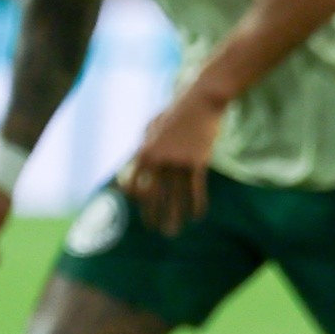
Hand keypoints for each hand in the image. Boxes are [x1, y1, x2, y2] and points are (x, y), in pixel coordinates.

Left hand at [119, 90, 222, 233]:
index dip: (136, 200)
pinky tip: (197, 217)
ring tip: (173, 232)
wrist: (199, 101)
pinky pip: (196, 190)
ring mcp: (178, 162)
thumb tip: (139, 162)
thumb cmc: (176, 112)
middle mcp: (159, 160)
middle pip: (153, 195)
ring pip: (175, 197)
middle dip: (153, 216)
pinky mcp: (197, 162)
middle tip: (156, 231)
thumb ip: (145, 146)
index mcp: (144, 152)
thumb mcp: (152, 126)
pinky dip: (197, 205)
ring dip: (174, 217)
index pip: (134, 184)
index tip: (143, 209)